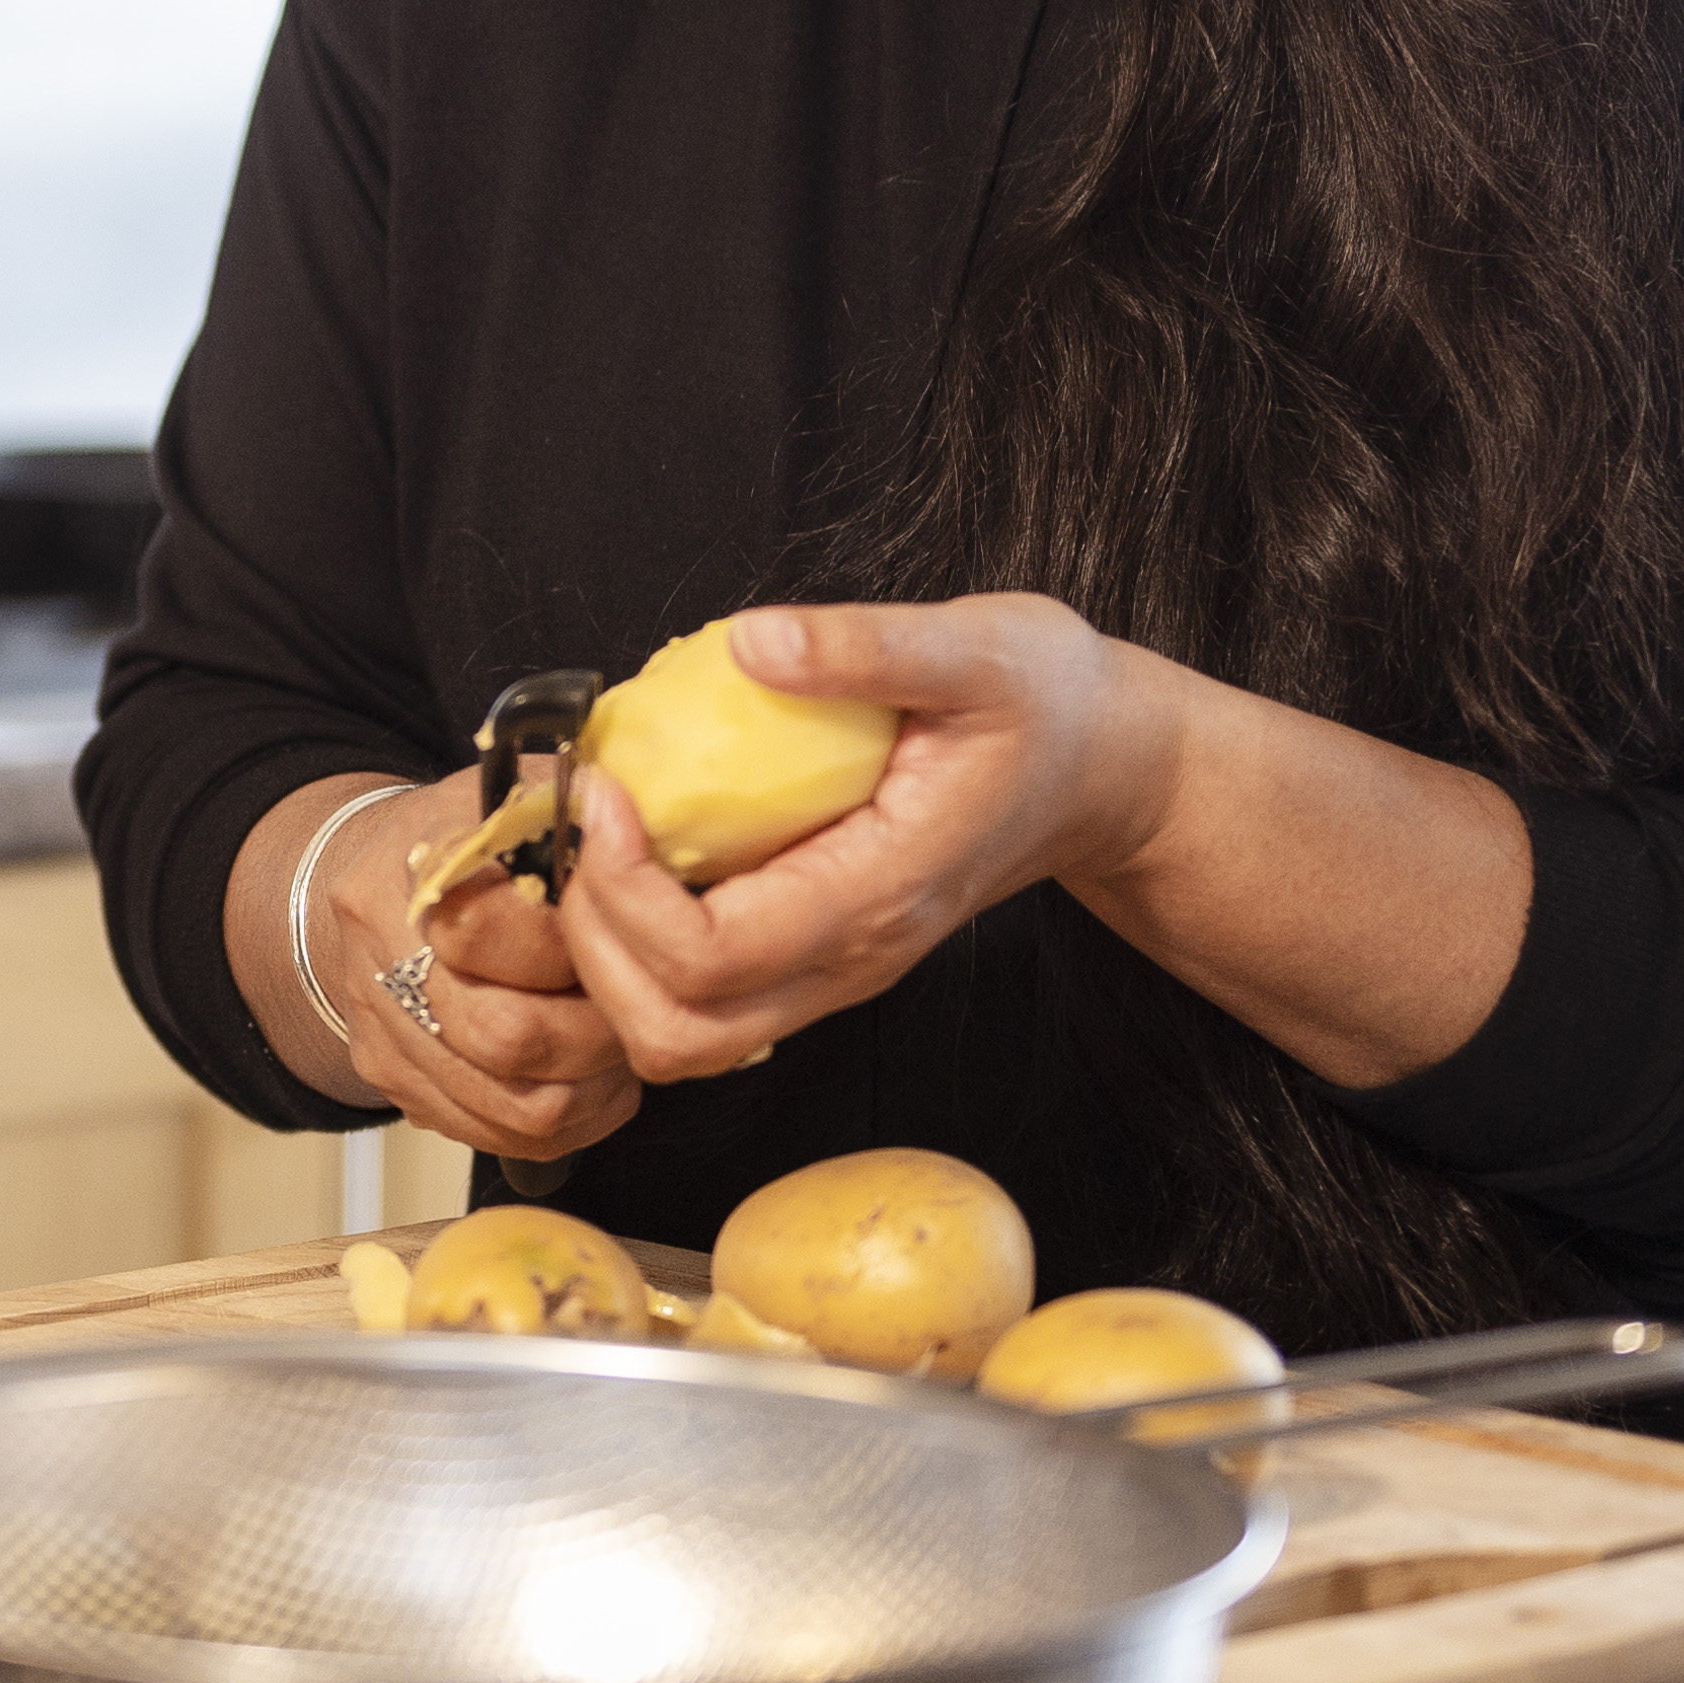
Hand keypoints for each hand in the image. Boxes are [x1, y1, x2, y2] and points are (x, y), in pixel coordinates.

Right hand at [318, 765, 643, 1170]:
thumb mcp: (530, 798)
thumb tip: (643, 839)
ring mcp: (384, 1030)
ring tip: (618, 1047)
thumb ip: (586, 815)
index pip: (505, 932)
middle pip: (509, 1036)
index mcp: (424, 869)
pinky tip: (590, 1079)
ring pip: (515, 1105)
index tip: (626, 941)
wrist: (380, 875)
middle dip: (597, 1034)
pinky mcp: (395, 1085)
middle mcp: (386, 955)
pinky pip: (502, 1137)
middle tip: (638, 1009)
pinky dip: (568, 1122)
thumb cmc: (480, 836)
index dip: (583, 948)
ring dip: (591, 1088)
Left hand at [545, 596, 1183, 1080]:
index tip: (600, 792)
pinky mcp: (818, 955)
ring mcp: (834, 971)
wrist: (1104, 769)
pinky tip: (631, 854)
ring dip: (607, 960)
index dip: (623, 890)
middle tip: (579, 826)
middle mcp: (851, 960)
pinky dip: (638, 951)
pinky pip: (703, 1000)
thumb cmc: (1046, 705)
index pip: (710, 957)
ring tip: (594, 845)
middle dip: (594, 942)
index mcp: (879, 896)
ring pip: (682, 1039)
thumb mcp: (975, 648)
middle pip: (677, 1033)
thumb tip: (754, 643)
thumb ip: (865, 647)